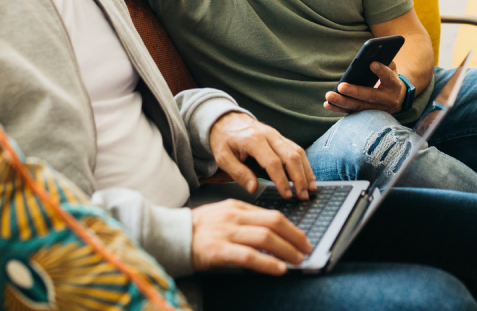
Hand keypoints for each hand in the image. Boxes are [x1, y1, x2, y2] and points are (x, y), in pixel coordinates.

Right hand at [191, 199, 311, 273]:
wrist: (169, 237)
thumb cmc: (197, 230)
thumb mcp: (222, 217)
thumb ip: (245, 222)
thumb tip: (271, 235)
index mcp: (235, 207)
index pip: (271, 214)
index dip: (291, 228)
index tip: (302, 239)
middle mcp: (233, 217)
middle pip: (273, 222)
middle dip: (295, 237)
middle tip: (307, 249)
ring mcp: (226, 233)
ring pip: (265, 238)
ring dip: (287, 250)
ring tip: (299, 260)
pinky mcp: (218, 250)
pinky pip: (249, 256)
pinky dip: (268, 263)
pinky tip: (279, 269)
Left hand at [210, 112, 315, 199]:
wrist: (225, 119)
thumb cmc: (224, 139)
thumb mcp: (223, 157)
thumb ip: (238, 173)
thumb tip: (254, 188)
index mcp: (253, 140)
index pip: (273, 162)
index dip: (282, 180)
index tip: (287, 195)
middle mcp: (268, 135)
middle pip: (291, 156)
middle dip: (299, 178)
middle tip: (303, 196)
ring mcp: (276, 135)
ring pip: (298, 151)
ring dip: (306, 171)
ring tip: (310, 189)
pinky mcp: (280, 137)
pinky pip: (297, 149)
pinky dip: (305, 164)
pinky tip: (308, 177)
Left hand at [324, 60, 407, 113]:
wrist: (395, 99)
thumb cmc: (388, 78)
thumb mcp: (390, 68)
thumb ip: (383, 62)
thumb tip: (370, 55)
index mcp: (394, 85)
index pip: (388, 77)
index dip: (381, 71)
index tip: (372, 64)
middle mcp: (387, 99)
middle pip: (371, 96)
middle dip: (355, 92)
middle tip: (341, 86)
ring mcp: (377, 110)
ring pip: (359, 107)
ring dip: (342, 102)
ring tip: (329, 96)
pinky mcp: (367, 115)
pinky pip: (352, 112)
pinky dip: (339, 109)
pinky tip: (328, 104)